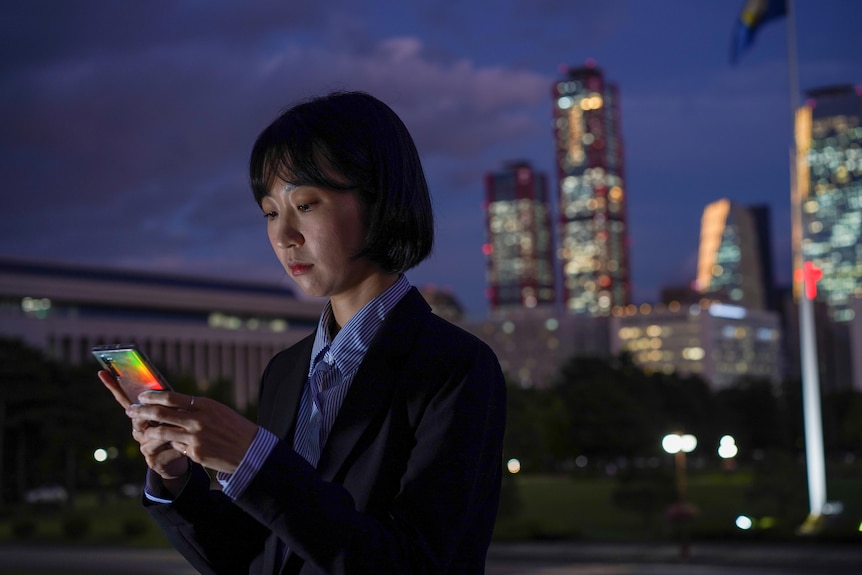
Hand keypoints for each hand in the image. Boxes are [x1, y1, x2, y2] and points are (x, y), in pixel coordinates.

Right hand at [98, 370, 187, 481]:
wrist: (181, 457)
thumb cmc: (178, 430)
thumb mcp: (175, 413)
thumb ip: (168, 402)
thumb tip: (163, 383)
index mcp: (141, 416)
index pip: (125, 399)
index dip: (114, 386)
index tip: (102, 371)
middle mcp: (138, 430)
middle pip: (138, 417)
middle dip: (152, 414)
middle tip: (166, 412)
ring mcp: (143, 446)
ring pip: (154, 434)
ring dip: (171, 432)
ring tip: (185, 430)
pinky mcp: (153, 460)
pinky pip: (165, 450)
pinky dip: (178, 447)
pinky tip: (185, 447)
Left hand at [126, 390, 258, 474]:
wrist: (251, 450)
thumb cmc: (234, 428)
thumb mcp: (217, 411)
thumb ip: (197, 408)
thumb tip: (174, 405)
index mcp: (204, 405)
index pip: (171, 397)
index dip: (152, 396)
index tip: (142, 396)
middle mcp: (198, 419)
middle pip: (161, 412)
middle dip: (142, 411)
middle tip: (131, 410)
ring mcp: (195, 437)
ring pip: (162, 431)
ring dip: (148, 430)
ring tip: (141, 430)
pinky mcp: (195, 453)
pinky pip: (176, 447)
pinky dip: (170, 445)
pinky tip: (166, 445)